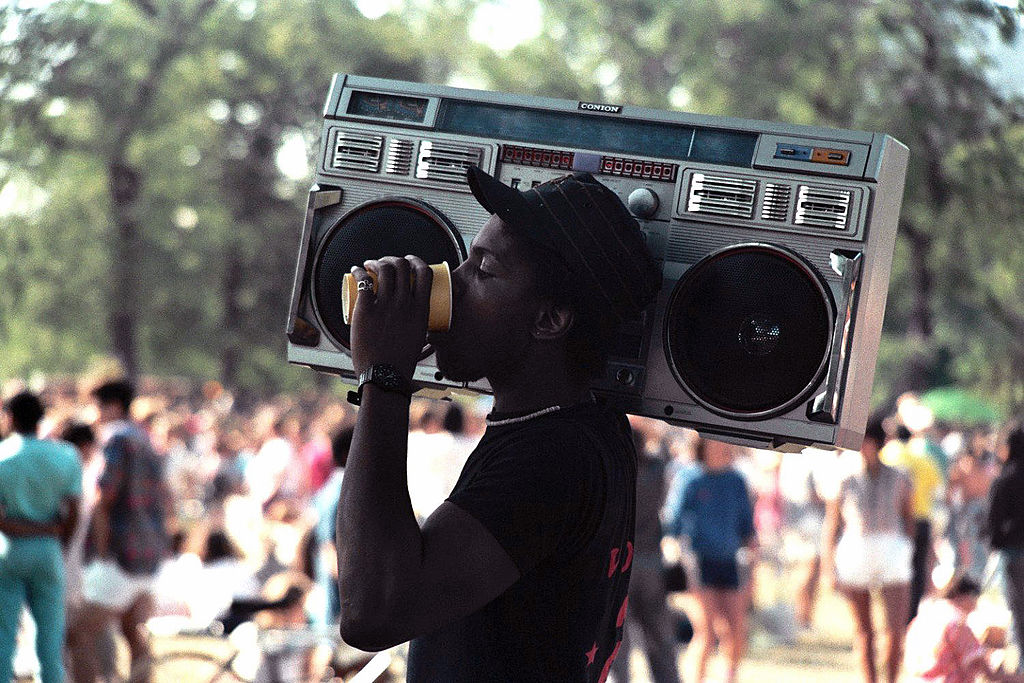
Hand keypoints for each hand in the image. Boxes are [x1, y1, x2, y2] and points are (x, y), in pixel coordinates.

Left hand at [349, 255, 432, 379]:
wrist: (384, 376)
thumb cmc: (402, 363)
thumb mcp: (421, 342)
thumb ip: (426, 336)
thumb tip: (432, 337)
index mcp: (421, 310)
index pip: (424, 273)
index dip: (417, 261)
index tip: (411, 261)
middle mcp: (404, 304)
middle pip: (402, 267)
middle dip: (395, 259)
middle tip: (388, 263)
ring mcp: (385, 306)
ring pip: (383, 269)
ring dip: (376, 262)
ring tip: (371, 265)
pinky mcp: (365, 310)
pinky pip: (363, 282)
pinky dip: (359, 271)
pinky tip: (356, 270)